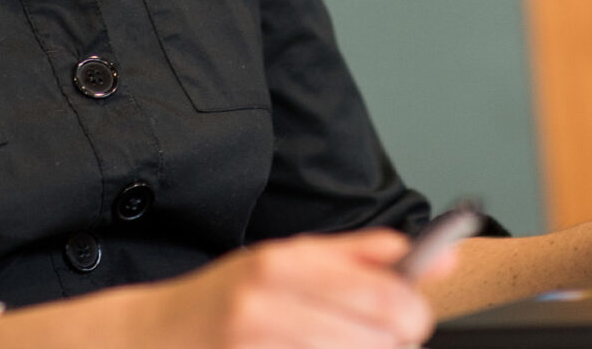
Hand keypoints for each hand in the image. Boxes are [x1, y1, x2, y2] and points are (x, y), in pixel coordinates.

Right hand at [137, 228, 451, 348]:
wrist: (153, 338)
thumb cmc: (227, 300)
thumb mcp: (286, 259)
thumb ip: (361, 256)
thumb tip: (438, 253)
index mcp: (282, 264)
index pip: (387, 294)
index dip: (413, 311)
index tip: (411, 314)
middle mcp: (267, 306)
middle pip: (382, 339)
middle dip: (393, 343)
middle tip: (376, 337)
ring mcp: (257, 348)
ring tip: (336, 346)